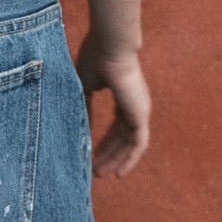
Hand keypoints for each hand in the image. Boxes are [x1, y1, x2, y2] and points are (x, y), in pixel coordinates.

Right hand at [73, 27, 151, 178]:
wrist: (109, 46)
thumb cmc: (95, 58)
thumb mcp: (84, 86)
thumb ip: (85, 106)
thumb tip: (80, 125)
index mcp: (123, 95)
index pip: (116, 125)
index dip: (104, 141)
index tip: (91, 154)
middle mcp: (135, 104)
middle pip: (122, 137)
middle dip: (108, 154)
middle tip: (94, 171)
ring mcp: (140, 109)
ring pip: (129, 143)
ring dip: (115, 160)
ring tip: (100, 174)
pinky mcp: (141, 115)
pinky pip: (138, 144)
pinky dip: (130, 159)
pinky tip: (119, 173)